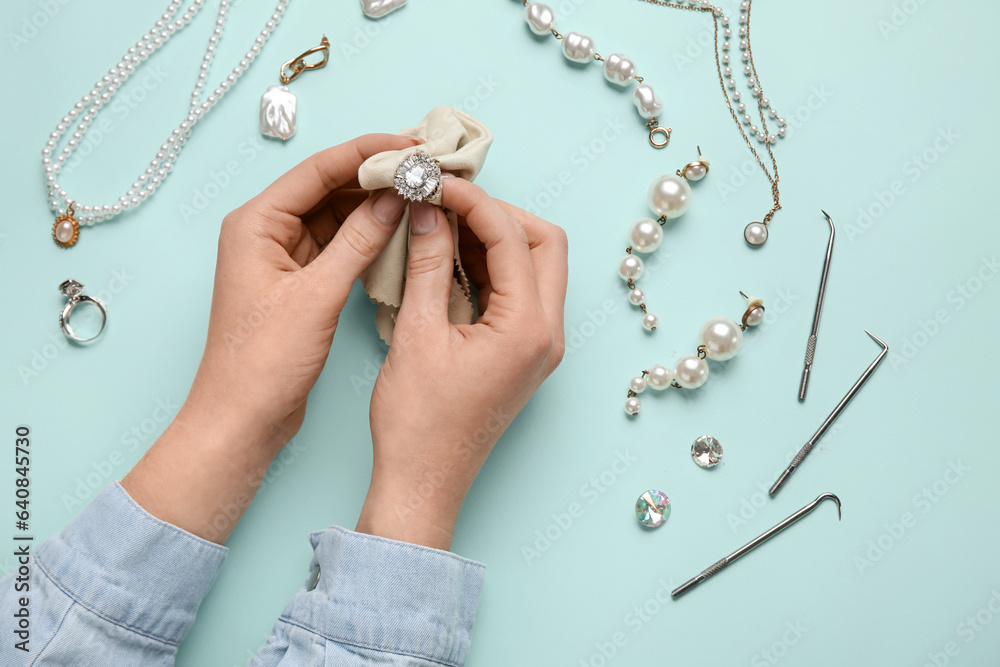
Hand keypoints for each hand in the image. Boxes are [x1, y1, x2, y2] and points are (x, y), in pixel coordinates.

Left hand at [123, 133, 417, 541]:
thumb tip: (394, 198)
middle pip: (327, 188)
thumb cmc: (264, 362)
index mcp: (256, 223)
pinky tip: (400, 228)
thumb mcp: (317, 296)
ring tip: (420, 191)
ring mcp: (283, 257)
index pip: (318, 170)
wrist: (243, 418)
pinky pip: (339, 245)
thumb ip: (358, 242)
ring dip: (375, 206)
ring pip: (336, 216)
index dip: (366, 153)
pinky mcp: (299, 282)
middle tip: (424, 166)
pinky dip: (368, 237)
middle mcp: (266, 232)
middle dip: (375, 176)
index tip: (411, 144)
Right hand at [357, 177, 567, 549]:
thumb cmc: (418, 423)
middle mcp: (546, 334)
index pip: (513, 237)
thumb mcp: (417, 334)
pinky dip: (490, 267)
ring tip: (443, 222)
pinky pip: (519, 292)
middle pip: (544, 244)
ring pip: (535, 266)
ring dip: (494, 238)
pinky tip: (450, 257)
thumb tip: (430, 211)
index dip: (473, 202)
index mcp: (528, 328)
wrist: (424, 483)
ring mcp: (539, 345)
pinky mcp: (523, 353)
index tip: (436, 183)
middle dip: (498, 214)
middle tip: (448, 202)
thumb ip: (429, 265)